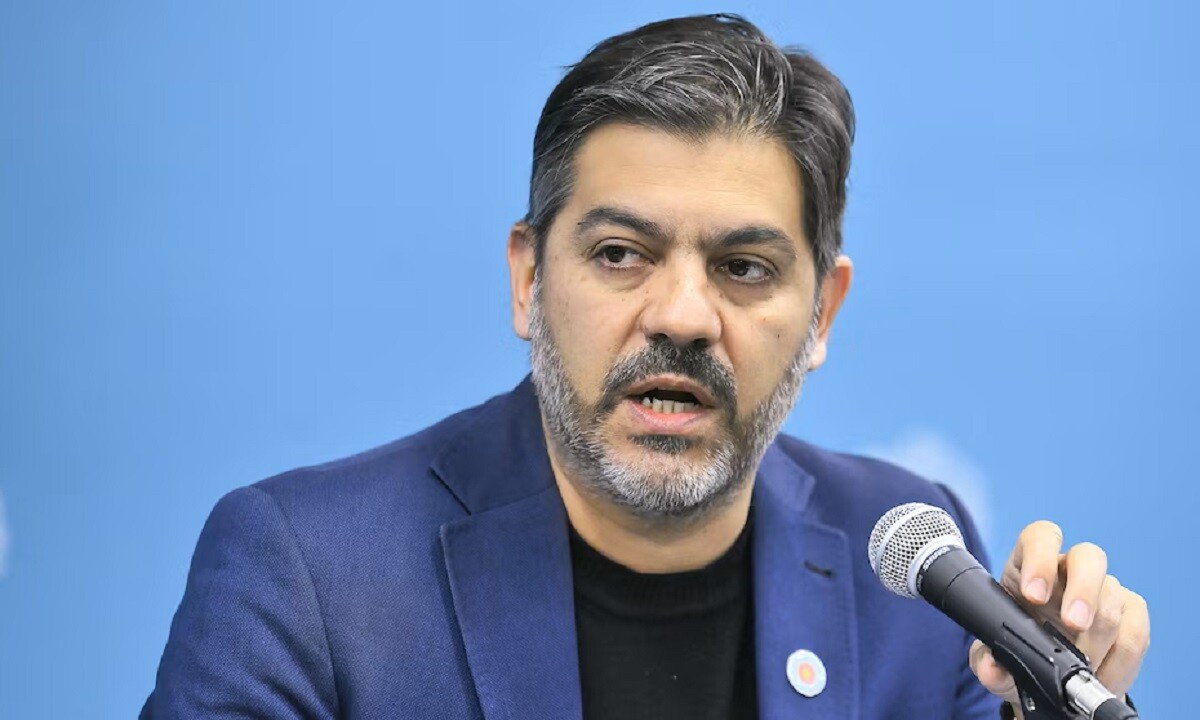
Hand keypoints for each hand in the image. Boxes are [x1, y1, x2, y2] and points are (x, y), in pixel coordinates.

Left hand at [968, 520, 1149, 714]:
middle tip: (1073, 624)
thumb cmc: (1021, 650)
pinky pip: (1135, 630)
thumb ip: (986, 660)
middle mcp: (1069, 569)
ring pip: (1113, 596)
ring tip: (1081, 666)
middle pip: (1088, 556)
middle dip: (1083, 591)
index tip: (1033, 596)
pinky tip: (1102, 676)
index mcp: (1028, 566)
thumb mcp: (996, 657)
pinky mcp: (1131, 613)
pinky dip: (1120, 660)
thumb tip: (990, 668)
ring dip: (1098, 639)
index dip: (1039, 559)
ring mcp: (1104, 588)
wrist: (1054, 675)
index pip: (1039, 538)